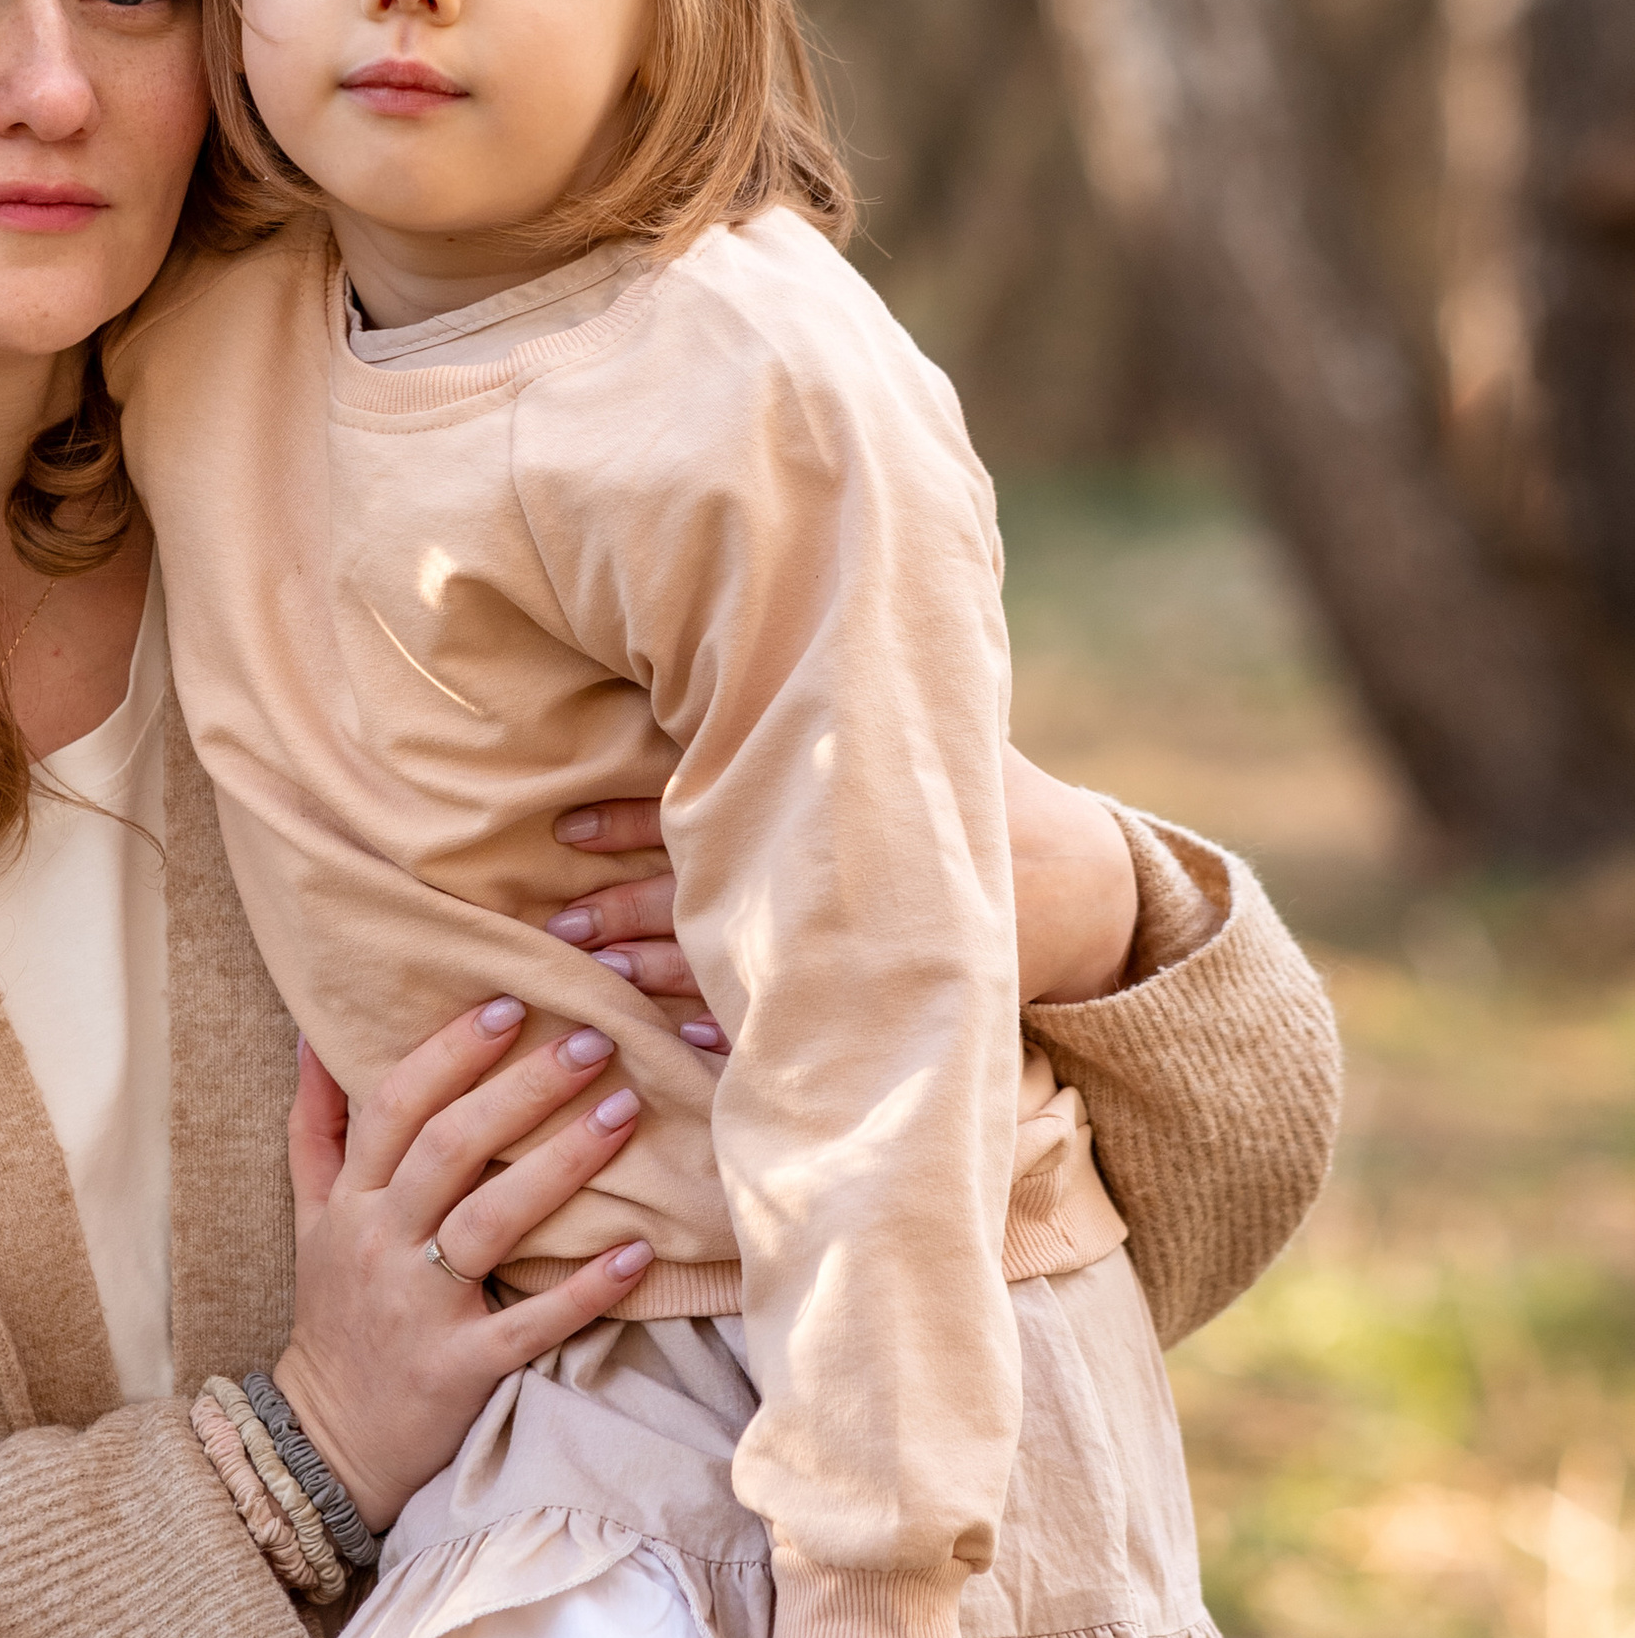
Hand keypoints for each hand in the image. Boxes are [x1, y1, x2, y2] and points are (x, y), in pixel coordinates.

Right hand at [271, 1005, 655, 1531]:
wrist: (329, 1438)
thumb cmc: (336, 1310)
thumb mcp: (310, 1215)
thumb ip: (316, 1125)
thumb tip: (311, 1033)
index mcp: (351, 1200)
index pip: (394, 1106)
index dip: (449, 1052)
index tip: (510, 1003)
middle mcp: (380, 1243)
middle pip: (449, 1149)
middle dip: (521, 1089)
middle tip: (592, 1040)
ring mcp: (420, 1307)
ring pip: (490, 1222)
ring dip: (560, 1165)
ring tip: (623, 1112)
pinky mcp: (460, 1367)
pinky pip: (528, 1322)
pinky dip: (583, 1288)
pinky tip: (637, 1250)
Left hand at [546, 745, 1142, 1030]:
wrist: (1083, 890)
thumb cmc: (989, 796)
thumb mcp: (925, 729)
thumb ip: (846, 688)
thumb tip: (783, 592)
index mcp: (819, 802)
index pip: (700, 805)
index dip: (626, 823)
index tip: (563, 831)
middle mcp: (822, 871)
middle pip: (696, 893)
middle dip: (620, 913)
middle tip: (554, 929)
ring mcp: (843, 941)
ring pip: (725, 963)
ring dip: (654, 974)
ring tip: (594, 978)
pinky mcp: (867, 994)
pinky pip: (782, 1024)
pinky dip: (730, 1035)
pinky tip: (678, 1045)